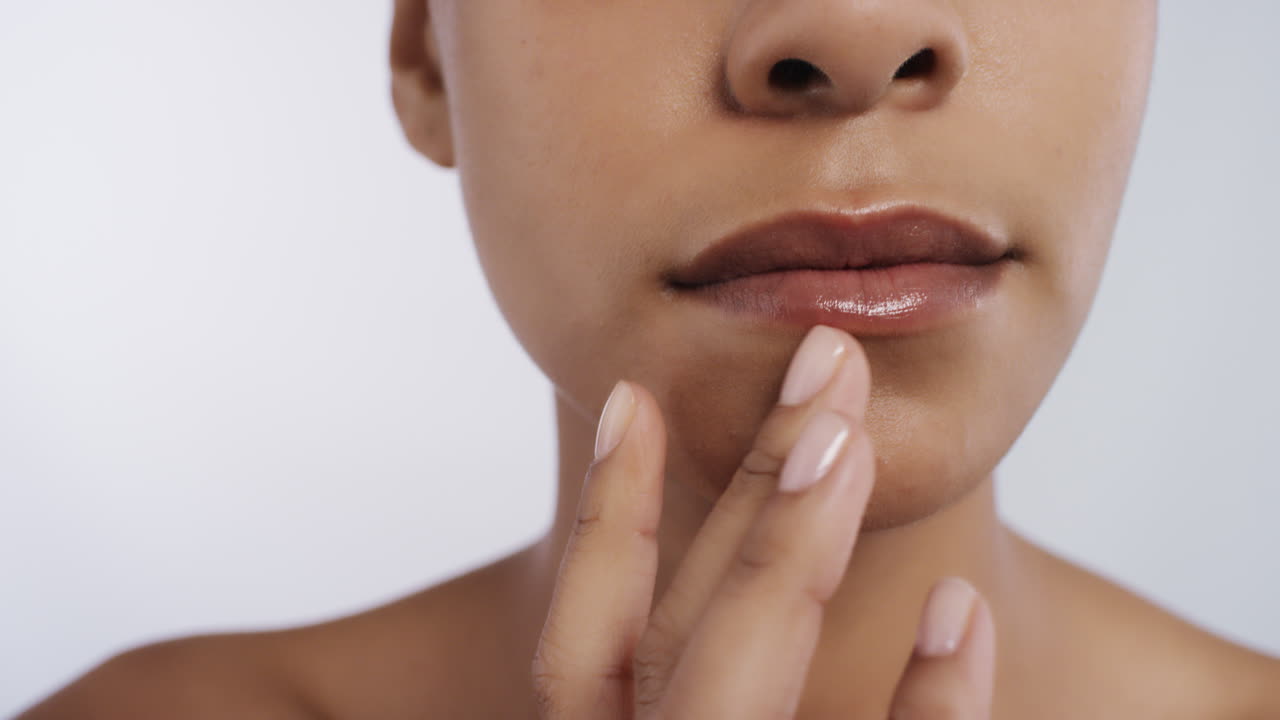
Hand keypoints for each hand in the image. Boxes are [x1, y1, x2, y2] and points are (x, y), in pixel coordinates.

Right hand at [532, 325, 996, 718]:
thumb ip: (680, 680)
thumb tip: (718, 573)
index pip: (582, 646)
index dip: (607, 519)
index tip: (631, 396)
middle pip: (679, 629)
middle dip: (748, 486)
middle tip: (821, 361)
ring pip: (740, 664)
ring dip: (788, 545)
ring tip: (849, 436)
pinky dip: (931, 704)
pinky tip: (961, 609)